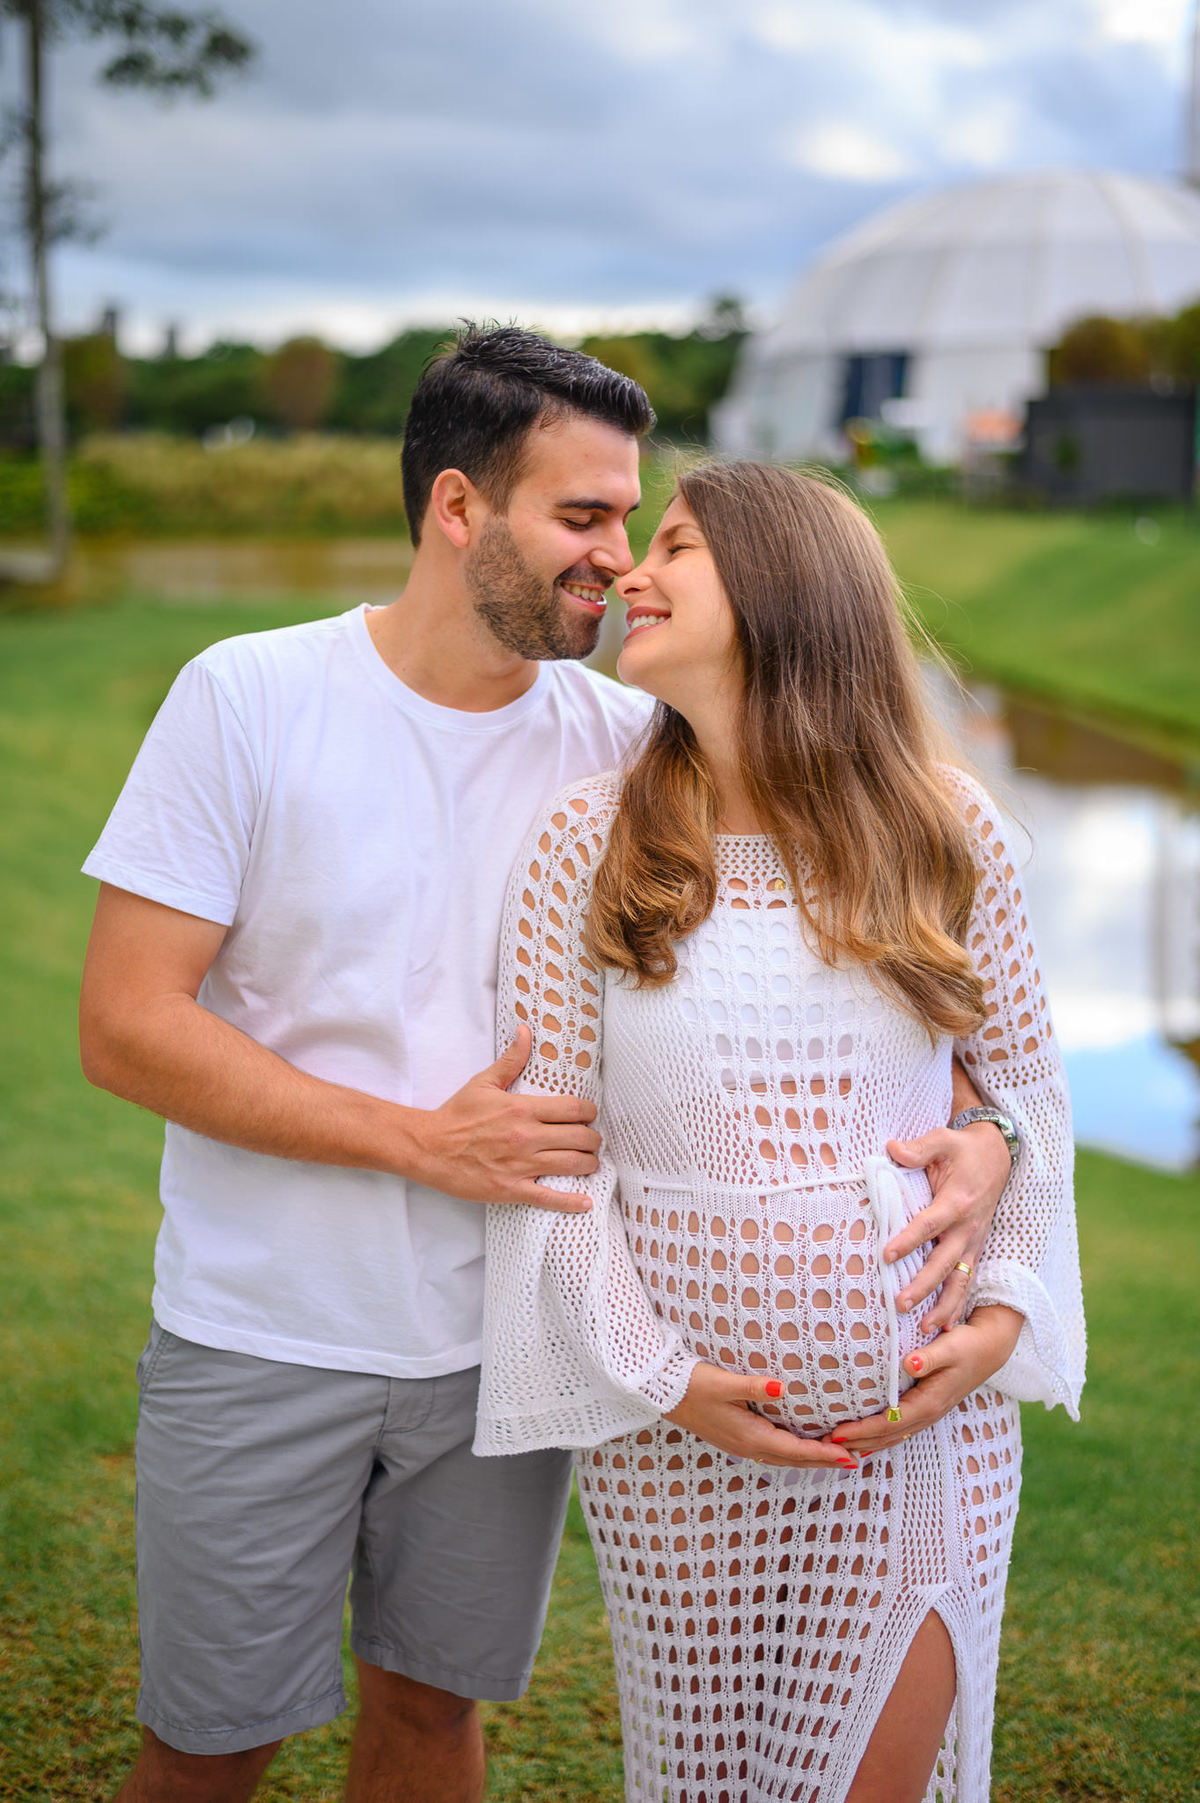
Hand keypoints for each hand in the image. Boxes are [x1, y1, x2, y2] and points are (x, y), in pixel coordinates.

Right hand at [412, 1025, 599, 1210]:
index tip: (588, 1116)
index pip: (573, 1109)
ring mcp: (520, 1165)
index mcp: (522, 1108)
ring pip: (571, 1165)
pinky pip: (549, 1198)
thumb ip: (511, 1059)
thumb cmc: (456, 1115)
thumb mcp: (483, 1082)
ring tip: (588, 1162)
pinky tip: (585, 1202)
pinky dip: (571, 1202)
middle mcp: (526, 1136)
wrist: (428, 1147)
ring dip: (588, 1164)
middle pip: (579, 1138)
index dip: (589, 1112)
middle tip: (591, 1141)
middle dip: (592, 1140)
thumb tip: (526, 1031)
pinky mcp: (511, 1189)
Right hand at [666, 1363, 861, 1470]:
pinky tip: (802, 1444)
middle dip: (826, 1461)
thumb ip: (753, 1386)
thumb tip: (781, 1387)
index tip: (851, 1457)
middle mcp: (749, 1447)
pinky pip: (774, 1452)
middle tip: (856, 1459)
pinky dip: (795, 1452)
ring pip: (786, 1459)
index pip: (796, 1451)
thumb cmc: (693, 1384)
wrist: (663, 1393)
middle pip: (796, 1460)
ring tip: (837, 1455)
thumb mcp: (723, 1383)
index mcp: (750, 1437)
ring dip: (812, 1459)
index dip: (826, 1454)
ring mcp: (742, 1446)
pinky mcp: (737, 1439)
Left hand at [826, 1304, 1023, 1458]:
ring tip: (836, 1446)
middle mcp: (928, 1413)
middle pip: (887, 1436)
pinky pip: (898, 1429)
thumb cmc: (967, 1345)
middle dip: (856, 1443)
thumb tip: (909, 1363)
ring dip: (865, 1443)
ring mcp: (928, 1413)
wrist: (990, 1348)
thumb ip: (929, 1357)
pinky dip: (879, 1435)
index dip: (862, 1430)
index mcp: (929, 1402)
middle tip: (824, 1445)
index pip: (888, 1423)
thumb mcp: (950, 1347)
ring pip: (892, 1436)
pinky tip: (863, 1436)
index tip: (836, 1433)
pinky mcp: (927, 1408)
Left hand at [882, 1122, 1011, 1330]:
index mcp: (958, 1201)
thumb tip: (892, 1148)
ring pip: (959, 1279)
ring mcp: (974, 1241)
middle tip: (901, 1304)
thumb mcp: (943, 1139)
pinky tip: (944, 1327)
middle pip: (944, 1261)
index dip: (909, 1240)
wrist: (997, 1156)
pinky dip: (957, 1304)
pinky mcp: (975, 1249)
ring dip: (943, 1305)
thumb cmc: (964, 1149)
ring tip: (924, 1327)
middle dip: (924, 1284)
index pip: (929, 1224)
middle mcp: (968, 1227)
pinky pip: (966, 1280)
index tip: (887, 1255)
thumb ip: (918, 1148)